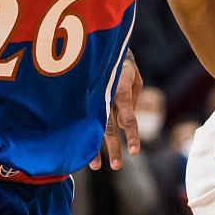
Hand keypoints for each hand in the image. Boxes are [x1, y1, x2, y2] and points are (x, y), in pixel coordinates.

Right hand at [93, 56, 142, 170]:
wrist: (103, 48)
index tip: (135, 152)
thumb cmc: (123, 66)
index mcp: (120, 92)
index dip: (132, 135)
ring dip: (94, 148)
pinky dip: (82, 135)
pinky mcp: (84, 101)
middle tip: (117, 167)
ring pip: (93, 127)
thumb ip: (131, 103)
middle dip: (113, 148)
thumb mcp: (134, 81)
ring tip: (96, 166)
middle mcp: (105, 98)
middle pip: (109, 128)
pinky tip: (79, 150)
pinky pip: (83, 121)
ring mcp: (93, 100)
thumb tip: (123, 125)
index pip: (128, 118)